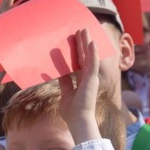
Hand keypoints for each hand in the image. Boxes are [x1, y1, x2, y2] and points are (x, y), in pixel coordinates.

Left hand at [59, 29, 100, 143]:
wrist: (78, 120)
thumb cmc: (71, 111)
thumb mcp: (65, 93)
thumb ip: (63, 81)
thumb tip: (56, 72)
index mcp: (81, 81)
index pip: (77, 62)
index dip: (75, 51)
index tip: (73, 40)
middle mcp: (87, 77)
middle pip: (83, 56)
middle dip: (81, 43)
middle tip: (79, 30)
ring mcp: (91, 77)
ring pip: (89, 56)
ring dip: (87, 42)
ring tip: (84, 30)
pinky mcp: (92, 79)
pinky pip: (93, 62)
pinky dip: (92, 52)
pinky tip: (91, 42)